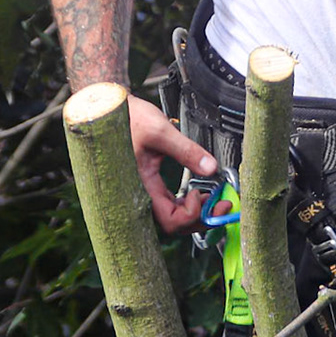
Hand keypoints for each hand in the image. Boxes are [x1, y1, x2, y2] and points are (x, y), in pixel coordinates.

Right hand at [127, 94, 219, 232]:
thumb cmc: (127, 120)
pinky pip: (170, 205)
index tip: (203, 193)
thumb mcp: (160, 131)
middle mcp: (142, 196)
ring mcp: (146, 193)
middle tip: (224, 204)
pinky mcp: (150, 187)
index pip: (171, 220)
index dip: (193, 213)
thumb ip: (186, 150)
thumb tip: (211, 168)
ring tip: (215, 199)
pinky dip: (188, 204)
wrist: (111, 113)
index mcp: (141, 188)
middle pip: (176, 223)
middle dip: (203, 217)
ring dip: (197, 212)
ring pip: (174, 217)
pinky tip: (198, 193)